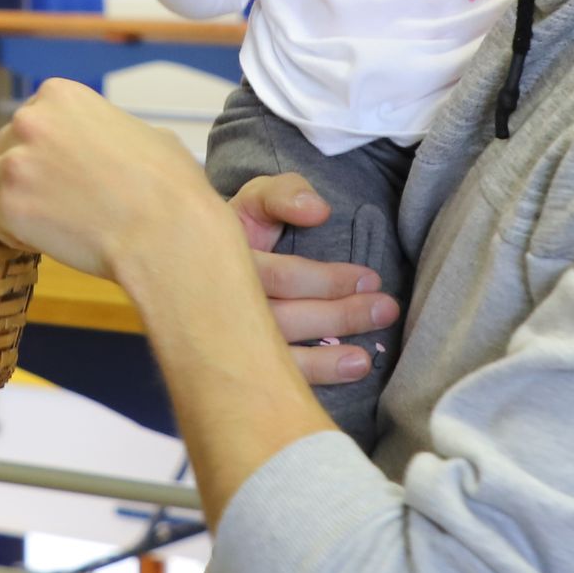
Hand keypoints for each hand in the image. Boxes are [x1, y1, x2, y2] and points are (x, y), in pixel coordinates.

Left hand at [0, 79, 226, 279]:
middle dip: (20, 175)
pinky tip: (45, 240)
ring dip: (8, 201)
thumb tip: (102, 144)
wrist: (165, 231)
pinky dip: (12, 233)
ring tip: (45, 222)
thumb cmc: (167, 185)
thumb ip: (104, 130)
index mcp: (59, 95)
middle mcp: (30, 122)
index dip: (40, 151)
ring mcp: (15, 164)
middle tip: (53, 201)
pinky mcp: (9, 207)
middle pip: (0, 149)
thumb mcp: (142, 132)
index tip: (60, 173)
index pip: (25, 122)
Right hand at [231, 174, 400, 389]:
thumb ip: (285, 194)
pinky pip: (268, 378)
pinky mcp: (228, 366)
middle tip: (384, 309)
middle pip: (281, 318)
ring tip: (365, 358)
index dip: (326, 280)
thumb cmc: (234, 234)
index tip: (370, 278)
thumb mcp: (255, 201)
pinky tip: (345, 372)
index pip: (278, 277)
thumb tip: (318, 211)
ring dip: (325, 358)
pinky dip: (309, 378)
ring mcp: (219, 340)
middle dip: (338, 316)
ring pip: (273, 355)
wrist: (189, 269)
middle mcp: (216, 303)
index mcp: (220, 258)